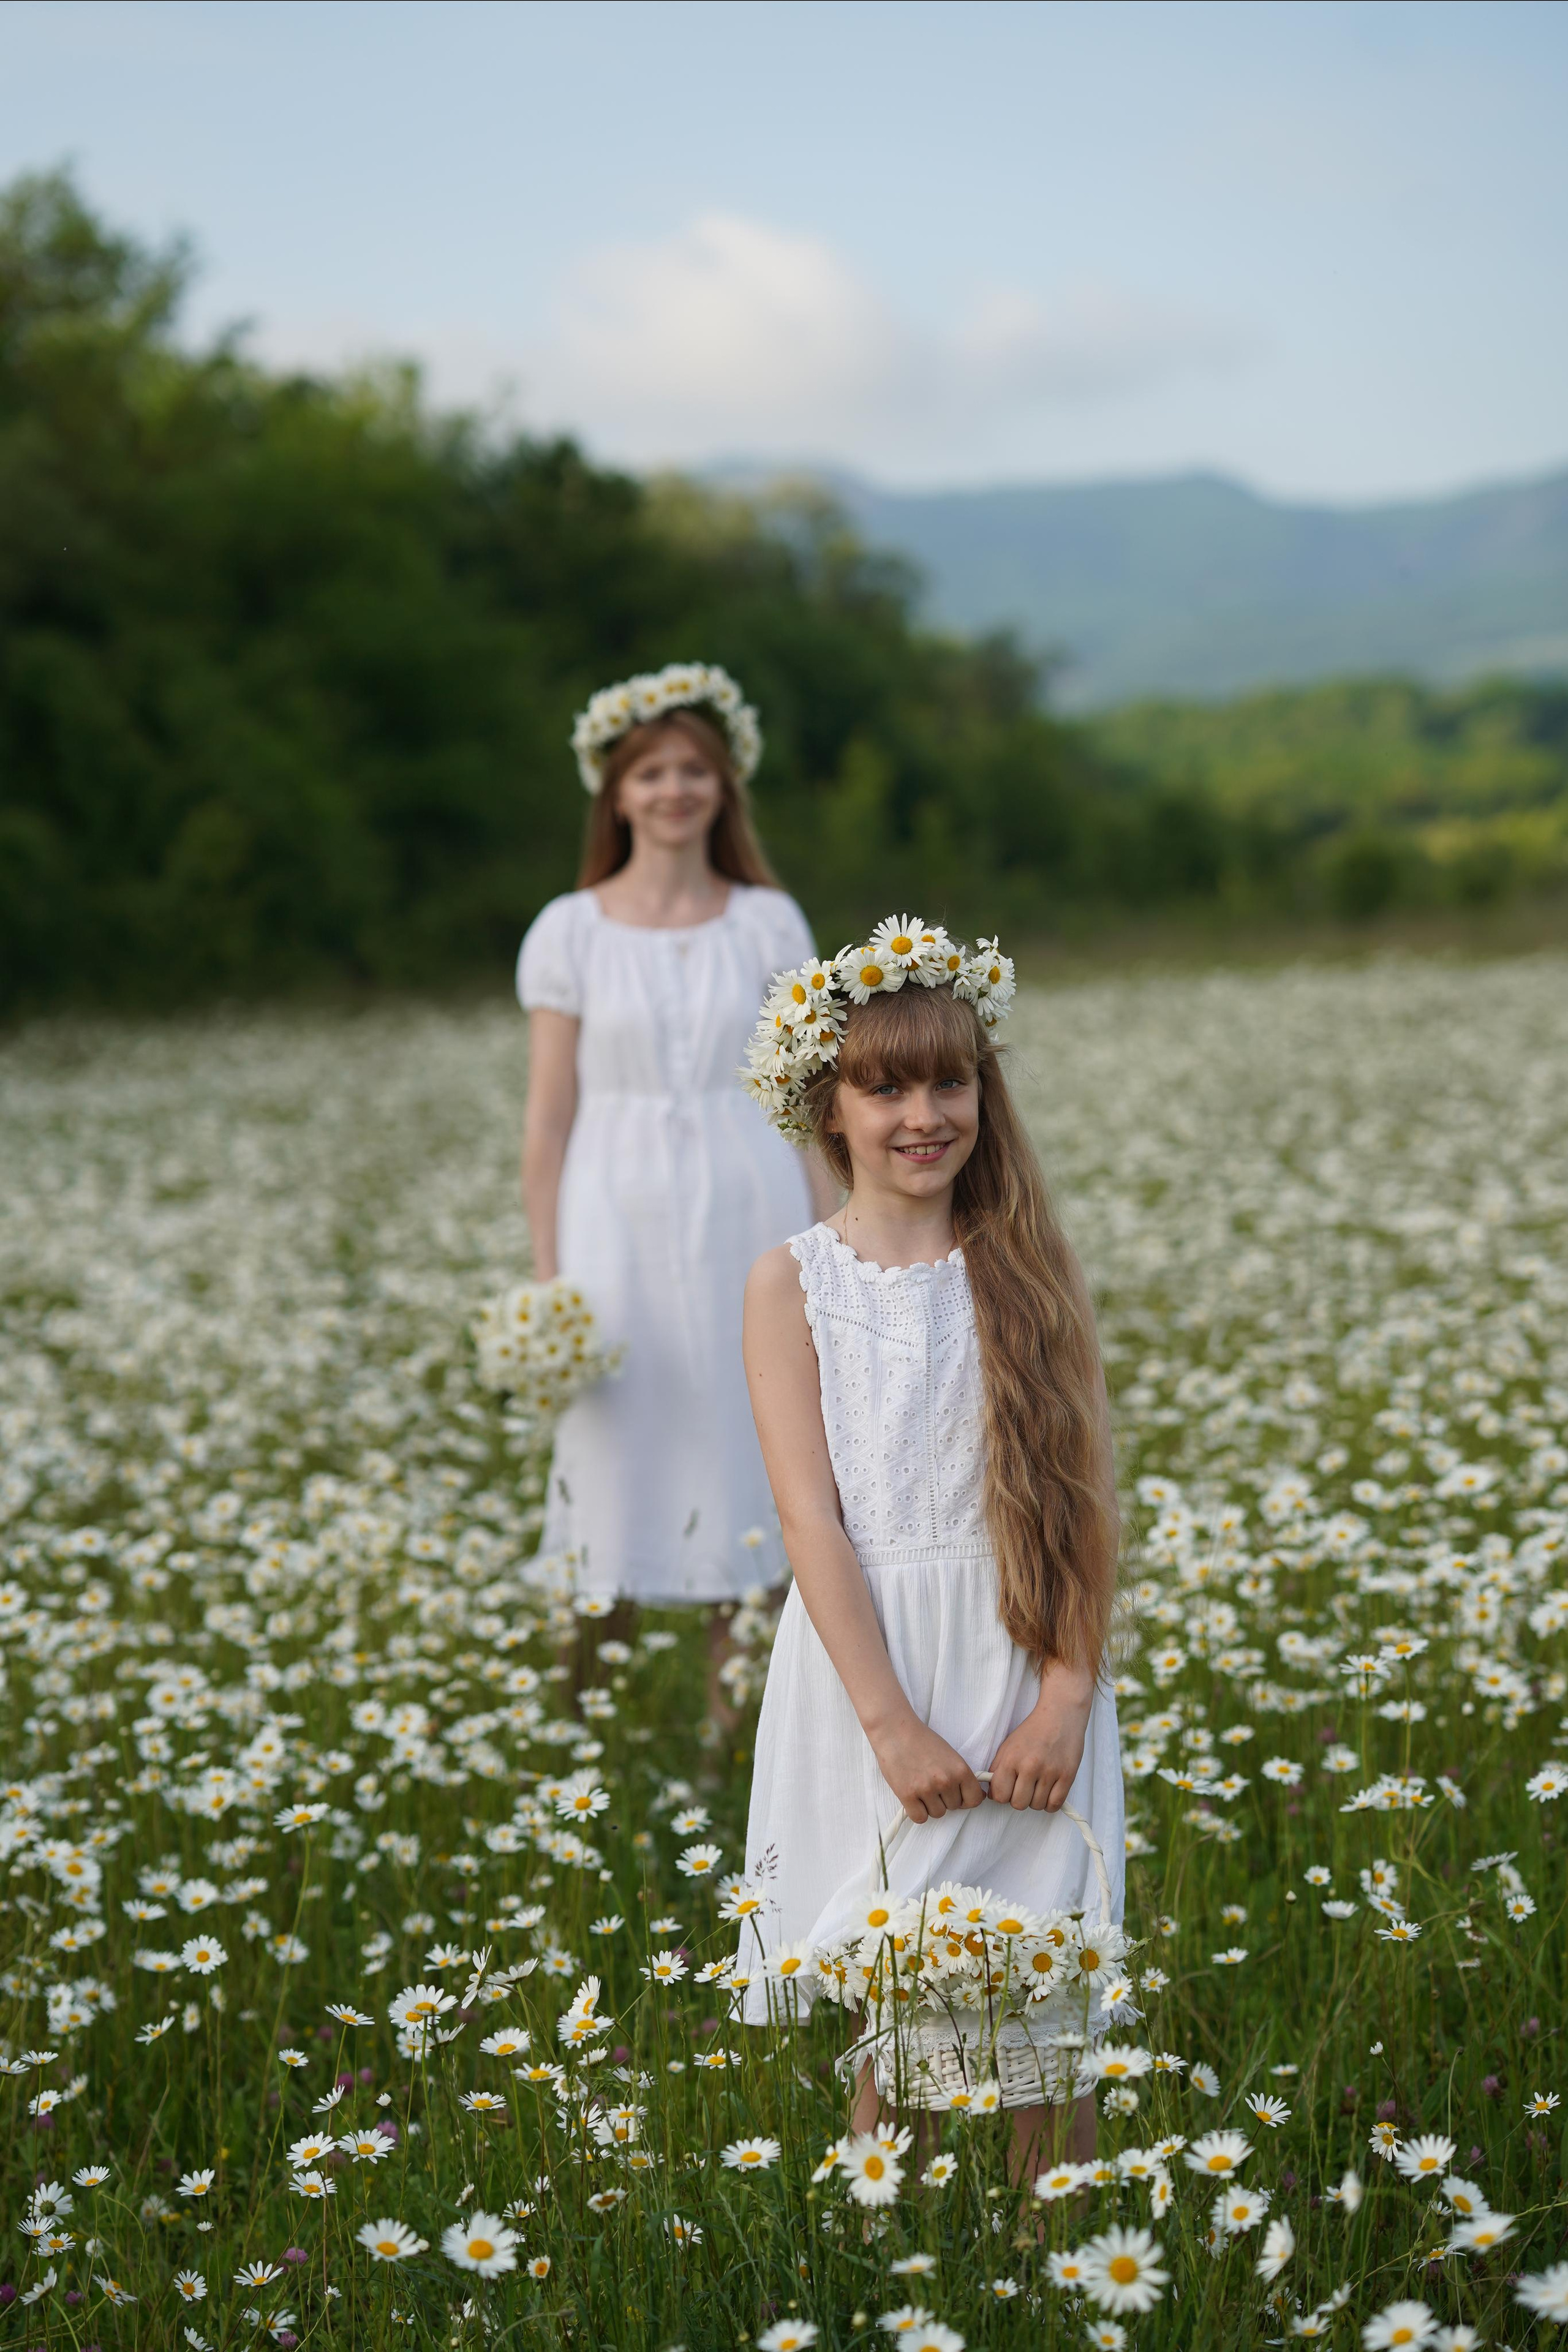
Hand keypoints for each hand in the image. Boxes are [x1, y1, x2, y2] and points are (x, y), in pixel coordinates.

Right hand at [871, 1716, 986, 1823]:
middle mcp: (946, 1780)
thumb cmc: (922, 1741)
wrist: (894, 1731)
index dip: (966, 1800)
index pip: (974, 1800)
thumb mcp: (950, 1755)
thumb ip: (962, 1776)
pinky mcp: (907, 1795)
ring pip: (937, 1813)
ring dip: (930, 1805)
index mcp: (960, 1769)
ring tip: (920, 1786)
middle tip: (931, 1782)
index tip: (958, 1795)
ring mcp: (926, 1789)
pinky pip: (920, 1818)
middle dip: (944, 1799)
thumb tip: (978, 1796)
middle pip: (953, 1807)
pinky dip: (916, 1811)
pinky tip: (913, 1797)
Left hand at [988, 1665, 1094, 1811]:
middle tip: (1025, 1787)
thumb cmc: (1033, 1731)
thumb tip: (992, 1794)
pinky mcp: (1067, 1776)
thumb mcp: (1008, 1745)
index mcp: (1011, 1758)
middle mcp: (1029, 1766)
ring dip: (1036, 1800)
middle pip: (1018, 1804)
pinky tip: (1049, 1792)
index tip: (1008, 1789)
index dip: (1002, 1795)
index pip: (999, 1796)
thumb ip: (997, 1769)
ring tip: (1038, 1785)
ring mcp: (1050, 1772)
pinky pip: (1054, 1805)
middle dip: (1019, 1799)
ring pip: (1037, 1806)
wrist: (1060, 1715)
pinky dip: (1050, 1803)